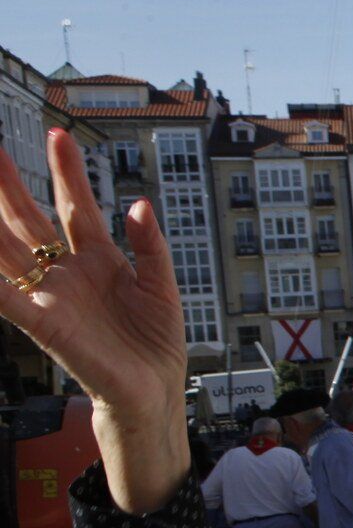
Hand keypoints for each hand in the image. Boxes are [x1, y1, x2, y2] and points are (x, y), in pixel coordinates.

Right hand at [0, 130, 190, 512]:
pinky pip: (8, 298)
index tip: (58, 135)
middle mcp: (68, 272)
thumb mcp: (162, 285)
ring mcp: (52, 296)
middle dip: (10, 186)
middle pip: (30, 220)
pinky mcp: (45, 325)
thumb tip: (138, 204)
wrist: (153, 392)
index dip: (67, 172)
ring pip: (10, 250)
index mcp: (98, 259)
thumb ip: (150, 245)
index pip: (75, 206)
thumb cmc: (156, 343)